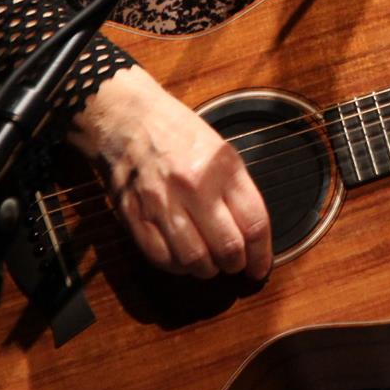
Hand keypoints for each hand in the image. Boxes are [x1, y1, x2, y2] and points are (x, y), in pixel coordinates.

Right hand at [67, 65, 272, 280]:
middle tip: (235, 265)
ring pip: (195, 260)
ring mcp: (163, 204)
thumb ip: (236, 191)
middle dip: (236, 265)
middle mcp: (195, 187)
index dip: (262, 254)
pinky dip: (177, 267)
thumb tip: (251, 234)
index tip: (260, 267)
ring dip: (207, 270)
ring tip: (209, 263)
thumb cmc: (178, 133)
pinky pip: (162, 258)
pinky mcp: (136, 217)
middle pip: (227, 248)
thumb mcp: (221, 150)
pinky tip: (183, 259)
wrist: (127, 118)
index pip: (254, 223)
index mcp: (223, 168)